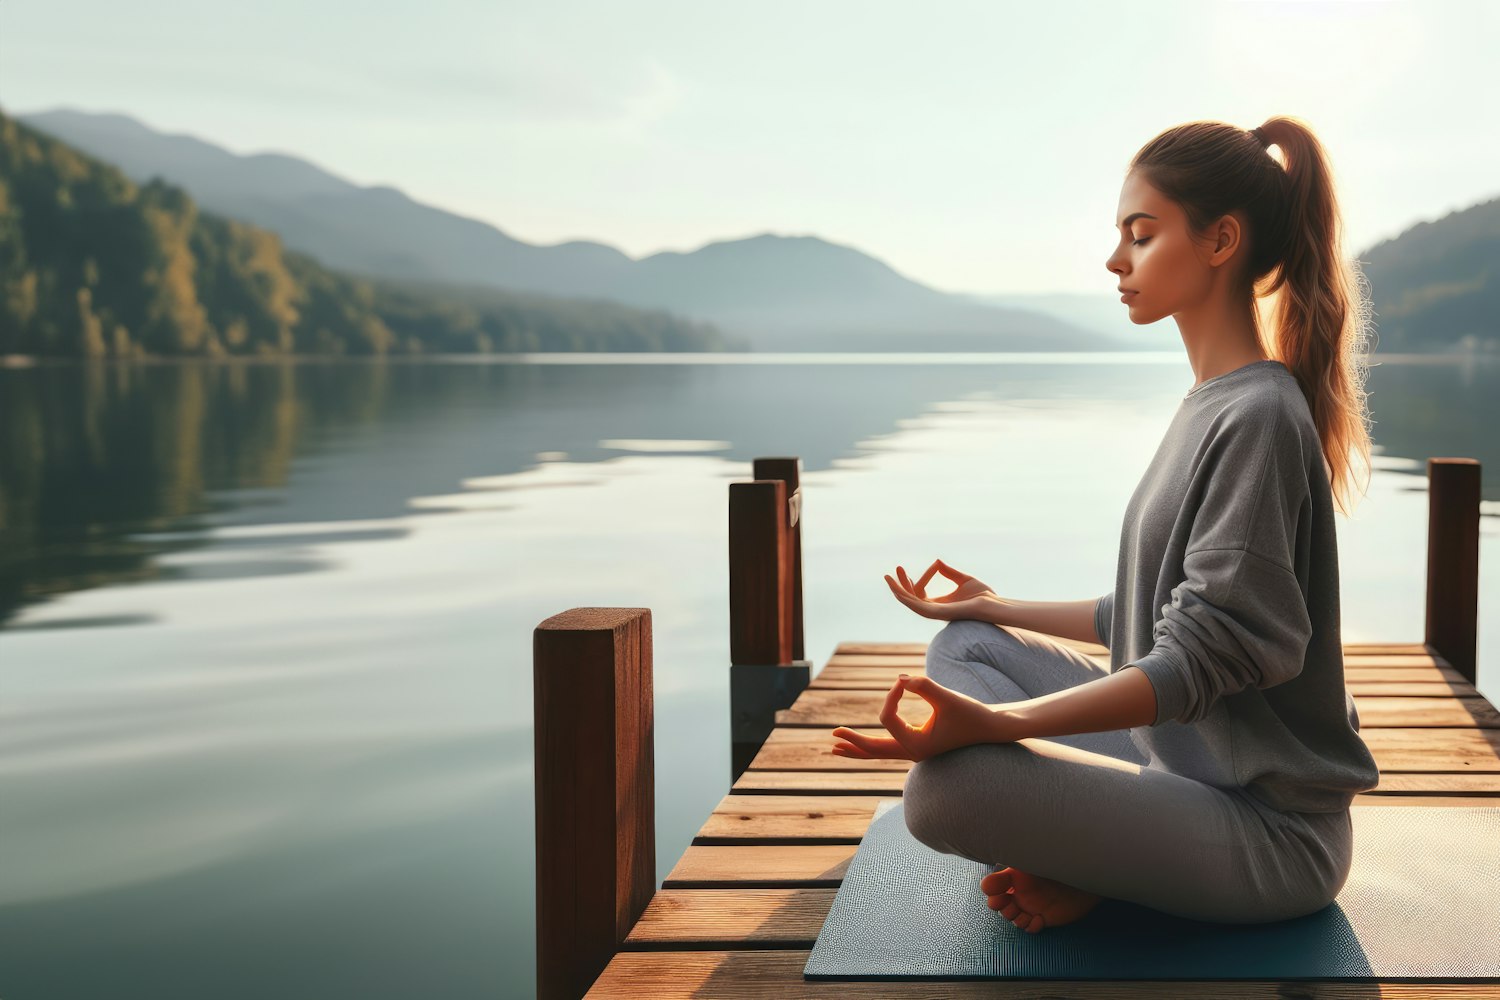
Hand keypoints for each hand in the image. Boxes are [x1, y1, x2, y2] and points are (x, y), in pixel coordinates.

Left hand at [830, 673, 1025, 762]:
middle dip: (853, 743)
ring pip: (881, 752)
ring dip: (859, 748)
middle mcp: (914, 752)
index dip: (891, 695)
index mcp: (918, 746)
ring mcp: (917, 751)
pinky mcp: (921, 744)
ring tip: (835, 748)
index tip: (902, 681)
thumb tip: (900, 679)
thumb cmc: (973, 713)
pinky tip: (864, 743)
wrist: (993, 727)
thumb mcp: (948, 697)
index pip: (888, 718)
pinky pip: (890, 746)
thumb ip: (924, 686)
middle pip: (875, 750)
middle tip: (832, 737)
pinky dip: (874, 745)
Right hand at [884, 559, 1010, 623]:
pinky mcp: (939, 613)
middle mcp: (935, 610)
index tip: (932, 565)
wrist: (993, 604)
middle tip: (895, 569)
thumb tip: (937, 562)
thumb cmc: (984, 595)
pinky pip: (918, 606)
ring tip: (888, 578)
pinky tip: (899, 590)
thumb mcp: (963, 579)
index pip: (920, 593)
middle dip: (901, 584)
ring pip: (910, 603)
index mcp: (940, 604)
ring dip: (898, 590)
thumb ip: (949, 572)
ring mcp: (935, 613)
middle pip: (911, 598)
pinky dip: (907, 598)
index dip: (917, 580)